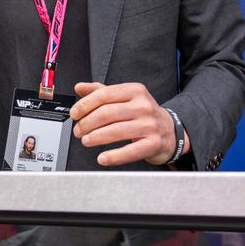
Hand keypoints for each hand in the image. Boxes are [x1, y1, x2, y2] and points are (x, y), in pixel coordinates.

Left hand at [70, 82, 190, 166]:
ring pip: (116, 131)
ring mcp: (150, 125)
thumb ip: (101, 91)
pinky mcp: (153, 143)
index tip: (74, 114)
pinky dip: (114, 156)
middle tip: (78, 130)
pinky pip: (130, 151)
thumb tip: (80, 87)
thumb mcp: (125, 97)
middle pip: (108, 113)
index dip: (85, 105)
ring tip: (86, 141)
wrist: (170, 130)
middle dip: (87, 123)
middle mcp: (143, 106)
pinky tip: (102, 158)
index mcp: (134, 91)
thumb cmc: (143, 114)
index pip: (104, 95)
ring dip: (96, 137)